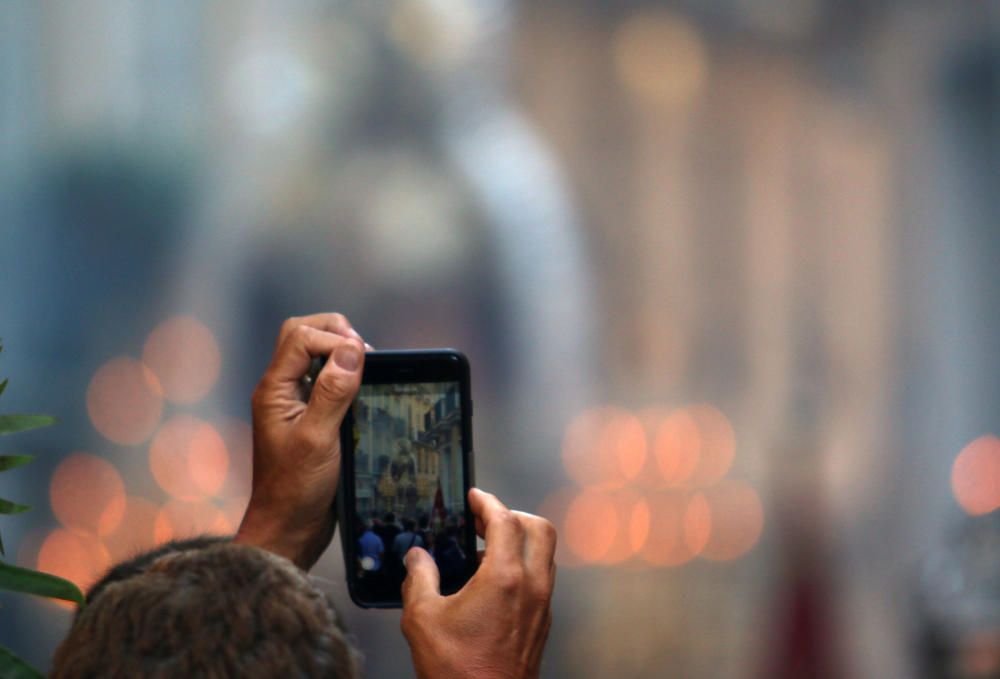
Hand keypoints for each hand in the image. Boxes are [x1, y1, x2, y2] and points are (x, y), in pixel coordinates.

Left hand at [234, 313, 365, 569]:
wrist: (287, 529)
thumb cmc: (297, 490)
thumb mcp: (318, 439)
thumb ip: (333, 392)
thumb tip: (351, 349)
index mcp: (274, 390)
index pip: (300, 337)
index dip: (333, 339)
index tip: (361, 359)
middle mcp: (281, 390)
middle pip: (303, 335)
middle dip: (335, 335)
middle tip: (364, 355)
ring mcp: (294, 403)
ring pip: (314, 356)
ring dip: (342, 354)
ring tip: (367, 372)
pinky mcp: (310, 416)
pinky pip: (326, 380)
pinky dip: (346, 376)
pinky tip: (364, 392)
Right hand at [401, 489, 556, 678]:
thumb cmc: (458, 671)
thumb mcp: (423, 619)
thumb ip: (419, 579)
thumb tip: (416, 558)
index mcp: (505, 578)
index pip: (505, 520)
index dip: (488, 502)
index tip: (474, 498)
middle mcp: (532, 586)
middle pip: (539, 529)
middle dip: (513, 515)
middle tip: (485, 519)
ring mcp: (542, 605)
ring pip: (544, 554)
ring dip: (520, 541)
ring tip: (486, 549)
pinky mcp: (542, 623)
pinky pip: (541, 579)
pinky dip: (523, 566)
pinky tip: (493, 581)